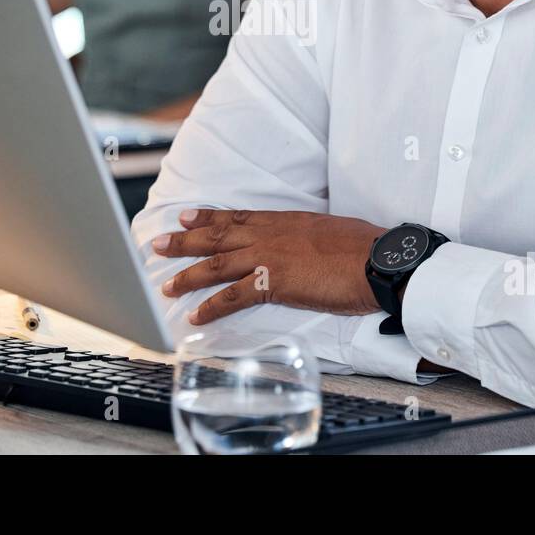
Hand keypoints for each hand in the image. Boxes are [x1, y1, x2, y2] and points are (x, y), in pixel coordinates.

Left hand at [152, 209, 386, 324]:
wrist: (377, 260)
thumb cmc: (362, 247)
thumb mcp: (328, 230)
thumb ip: (307, 237)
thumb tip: (305, 245)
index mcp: (283, 220)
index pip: (236, 216)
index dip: (208, 217)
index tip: (185, 217)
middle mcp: (269, 234)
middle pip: (217, 236)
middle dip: (184, 241)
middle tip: (157, 243)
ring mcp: (269, 257)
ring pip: (217, 265)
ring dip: (188, 275)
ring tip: (167, 286)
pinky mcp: (274, 283)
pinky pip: (233, 297)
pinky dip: (211, 308)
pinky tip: (195, 318)